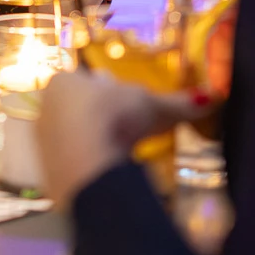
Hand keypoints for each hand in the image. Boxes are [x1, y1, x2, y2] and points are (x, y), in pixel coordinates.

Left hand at [36, 69, 203, 201]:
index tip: (129, 106)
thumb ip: (180, 102)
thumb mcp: (154, 106)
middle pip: (77, 110)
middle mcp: (46, 107)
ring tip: (120, 154)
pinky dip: (89, 168)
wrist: (87, 164)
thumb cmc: (115, 117)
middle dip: (100, 119)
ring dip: (94, 144)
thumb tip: (212, 97)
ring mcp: (42, 142)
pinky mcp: (47, 172)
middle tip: (127, 131)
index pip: (88, 81)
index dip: (110, 93)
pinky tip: (108, 174)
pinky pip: (72, 166)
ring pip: (72, 138)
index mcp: (64, 81)